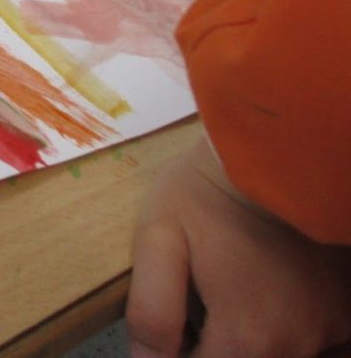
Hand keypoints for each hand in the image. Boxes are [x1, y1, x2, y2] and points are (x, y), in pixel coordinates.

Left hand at [126, 138, 350, 357]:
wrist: (272, 147)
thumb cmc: (206, 189)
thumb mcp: (158, 238)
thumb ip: (152, 310)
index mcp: (248, 337)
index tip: (170, 333)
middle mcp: (296, 345)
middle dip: (212, 348)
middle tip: (195, 303)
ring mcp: (328, 328)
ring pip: (274, 357)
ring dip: (244, 341)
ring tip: (226, 289)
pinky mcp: (345, 310)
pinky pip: (306, 340)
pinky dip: (278, 328)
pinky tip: (259, 290)